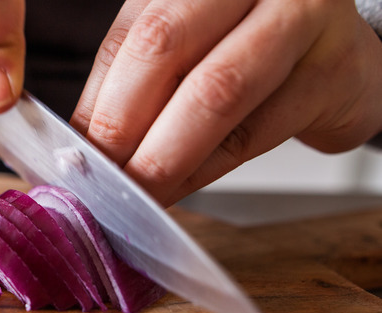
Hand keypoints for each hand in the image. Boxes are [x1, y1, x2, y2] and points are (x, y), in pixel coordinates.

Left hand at [71, 0, 381, 205]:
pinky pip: (256, 132)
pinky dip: (206, 170)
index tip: (74, 156)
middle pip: (163, 47)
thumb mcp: (184, 45)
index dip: (95, 104)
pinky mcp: (332, 72)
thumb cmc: (248, 45)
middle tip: (103, 180)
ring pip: (214, 93)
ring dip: (165, 157)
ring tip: (138, 194)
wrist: (339, 51)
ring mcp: (298, 17)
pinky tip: (181, 189)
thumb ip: (133, 82)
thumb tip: (81, 146)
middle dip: (123, 127)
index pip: (129, 37)